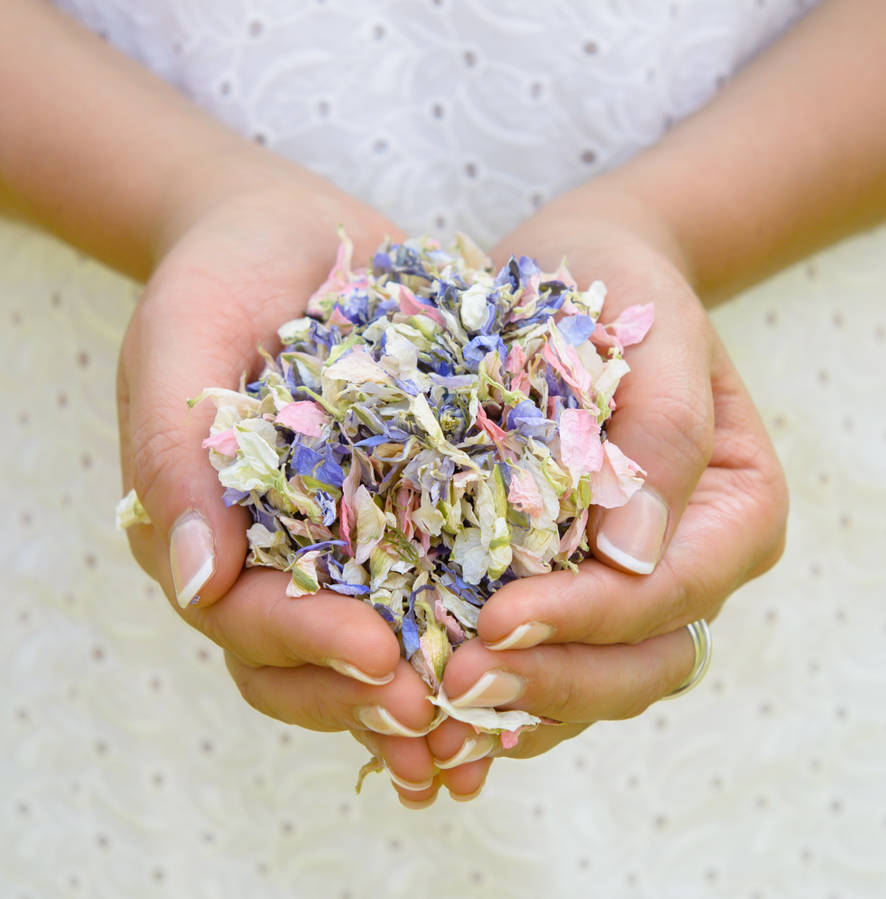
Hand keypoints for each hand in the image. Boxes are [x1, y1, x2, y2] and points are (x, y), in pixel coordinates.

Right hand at [116, 156, 439, 799]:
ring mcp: (341, 535)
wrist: (295, 234)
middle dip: (368, 697)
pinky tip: (525, 650)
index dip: (305, 649)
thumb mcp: (179, 339)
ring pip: (373, 639)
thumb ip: (173, 455)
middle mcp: (273, 549)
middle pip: (306, 658)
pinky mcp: (405, 506)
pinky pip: (432, 577)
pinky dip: (467, 623)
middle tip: (440, 714)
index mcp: (207, 530)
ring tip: (487, 724)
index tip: (378, 658)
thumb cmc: (221, 275)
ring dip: (425, 690)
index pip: (243, 618)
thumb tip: (196, 583)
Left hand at [426, 186, 787, 781]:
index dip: (589, 620)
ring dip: (518, 709)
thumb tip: (633, 556)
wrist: (578, 276)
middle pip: (641, 663)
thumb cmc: (619, 289)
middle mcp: (690, 564)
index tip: (498, 620)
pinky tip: (432, 703)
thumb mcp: (652, 337)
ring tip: (434, 716)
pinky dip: (498, 688)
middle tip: (454, 686)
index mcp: (734, 513)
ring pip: (593, 682)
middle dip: (551, 683)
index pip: (670, 594)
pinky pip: (545, 658)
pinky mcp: (570, 584)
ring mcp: (630, 584)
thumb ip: (661, 438)